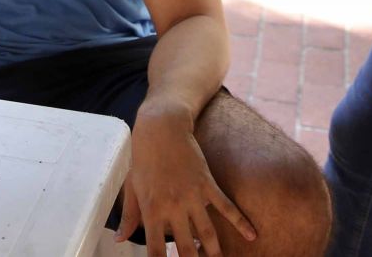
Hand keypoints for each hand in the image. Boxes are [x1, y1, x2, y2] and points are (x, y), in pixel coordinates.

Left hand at [118, 109, 255, 255]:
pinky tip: (252, 235)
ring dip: (215, 254)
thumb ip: (129, 215)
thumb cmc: (143, 157)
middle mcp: (172, 207)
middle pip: (185, 249)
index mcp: (151, 210)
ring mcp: (192, 196)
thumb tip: (119, 239)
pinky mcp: (207, 184)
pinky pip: (226, 206)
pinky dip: (240, 221)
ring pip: (207, 234)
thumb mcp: (132, 186)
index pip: (155, 250)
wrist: (161, 127)